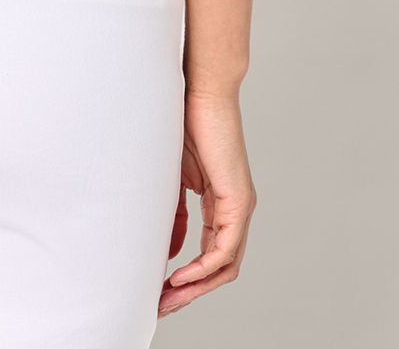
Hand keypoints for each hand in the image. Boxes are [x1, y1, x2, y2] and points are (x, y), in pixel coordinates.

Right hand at [159, 88, 254, 316]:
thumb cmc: (183, 123)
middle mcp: (235, 210)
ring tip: (166, 298)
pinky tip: (179, 275)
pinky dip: (203, 267)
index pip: (209, 254)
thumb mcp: (173, 179)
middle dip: (189, 292)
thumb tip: (169, 252)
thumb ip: (173, 215)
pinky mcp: (239, 201)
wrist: (200, 91)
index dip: (186, 278)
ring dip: (195, 287)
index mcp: (220, 203)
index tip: (158, 290)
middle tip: (161, 306)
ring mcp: (240, 207)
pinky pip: (225, 250)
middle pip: (219, 268)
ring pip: (225, 265)